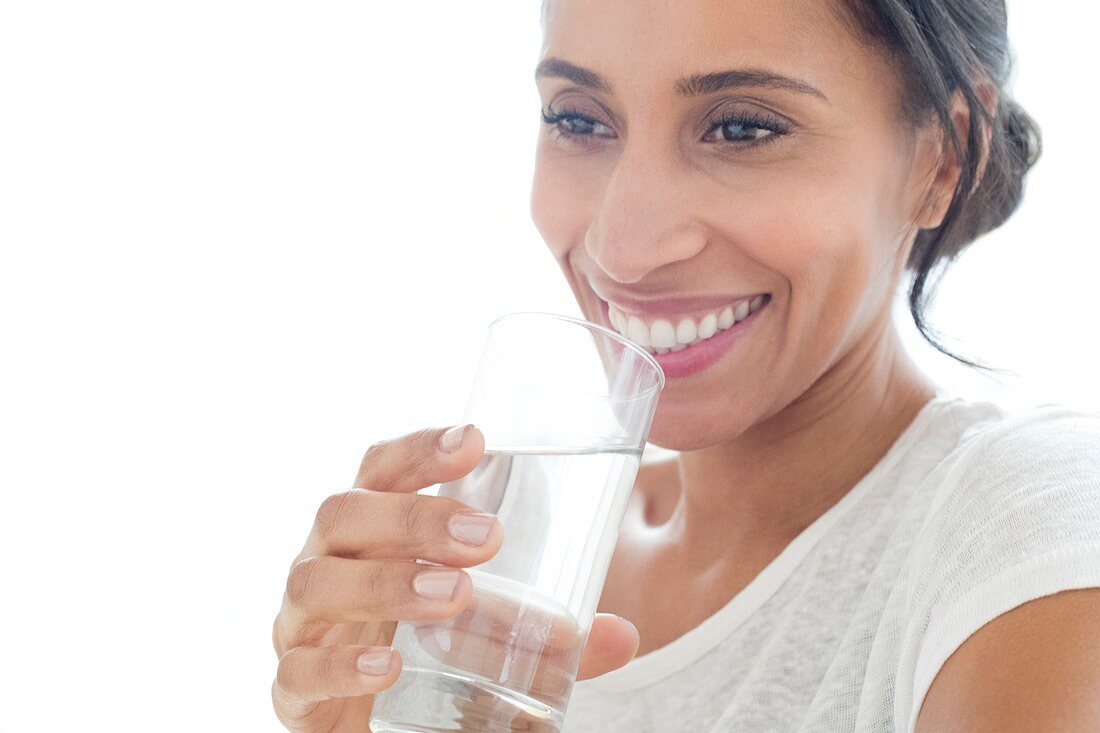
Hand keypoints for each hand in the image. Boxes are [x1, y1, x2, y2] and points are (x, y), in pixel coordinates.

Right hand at [271, 425, 639, 731]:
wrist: (368, 726)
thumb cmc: (421, 650)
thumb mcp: (484, 630)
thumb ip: (545, 631)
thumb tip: (620, 635)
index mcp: (369, 532)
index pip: (379, 470)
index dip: (419, 450)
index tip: (476, 441)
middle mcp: (326, 563)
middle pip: (344, 514)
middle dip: (414, 518)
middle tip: (489, 537)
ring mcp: (300, 624)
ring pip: (316, 583)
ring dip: (387, 584)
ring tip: (455, 594)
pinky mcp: (292, 689)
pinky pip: (298, 671)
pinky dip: (340, 665)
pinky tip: (389, 666)